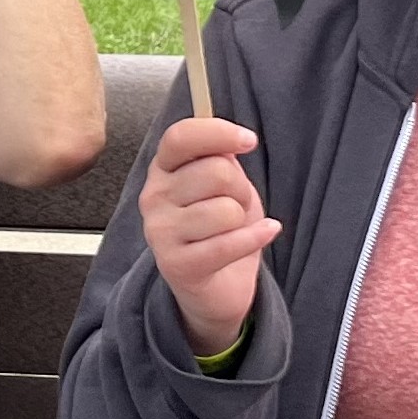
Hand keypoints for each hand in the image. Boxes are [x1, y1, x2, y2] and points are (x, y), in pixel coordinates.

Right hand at [137, 118, 277, 358]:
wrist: (217, 285)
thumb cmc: (220, 227)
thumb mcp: (223, 183)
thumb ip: (221, 156)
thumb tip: (232, 138)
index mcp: (162, 169)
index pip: (180, 137)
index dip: (218, 133)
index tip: (249, 141)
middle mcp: (153, 197)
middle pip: (216, 172)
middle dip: (241, 189)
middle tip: (237, 204)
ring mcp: (160, 232)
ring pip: (226, 210)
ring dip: (243, 220)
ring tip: (234, 228)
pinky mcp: (175, 265)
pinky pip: (229, 243)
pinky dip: (256, 237)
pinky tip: (264, 234)